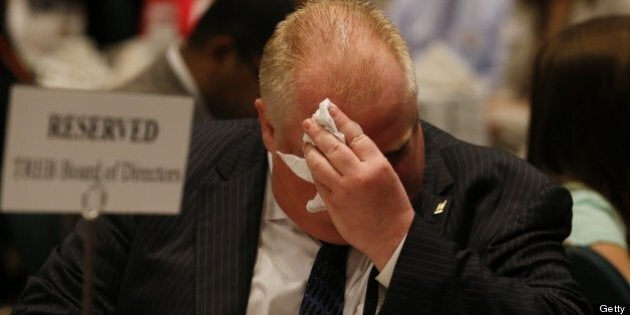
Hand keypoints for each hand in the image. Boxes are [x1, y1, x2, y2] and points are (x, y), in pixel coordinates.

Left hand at [302, 106, 414, 269]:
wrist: (393, 237)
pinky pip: (319, 182)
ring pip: (320, 164)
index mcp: (377, 165)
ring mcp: (344, 190)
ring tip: (305, 141)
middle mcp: (359, 174)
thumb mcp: (388, 175)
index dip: (340, 119)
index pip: (354, 135)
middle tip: (308, 122)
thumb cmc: (393, 206)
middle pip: (333, 146)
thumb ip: (368, 159)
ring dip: (311, 150)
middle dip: (318, 132)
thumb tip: (347, 143)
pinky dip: (314, 170)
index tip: (330, 109)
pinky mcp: (333, 204)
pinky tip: (310, 163)